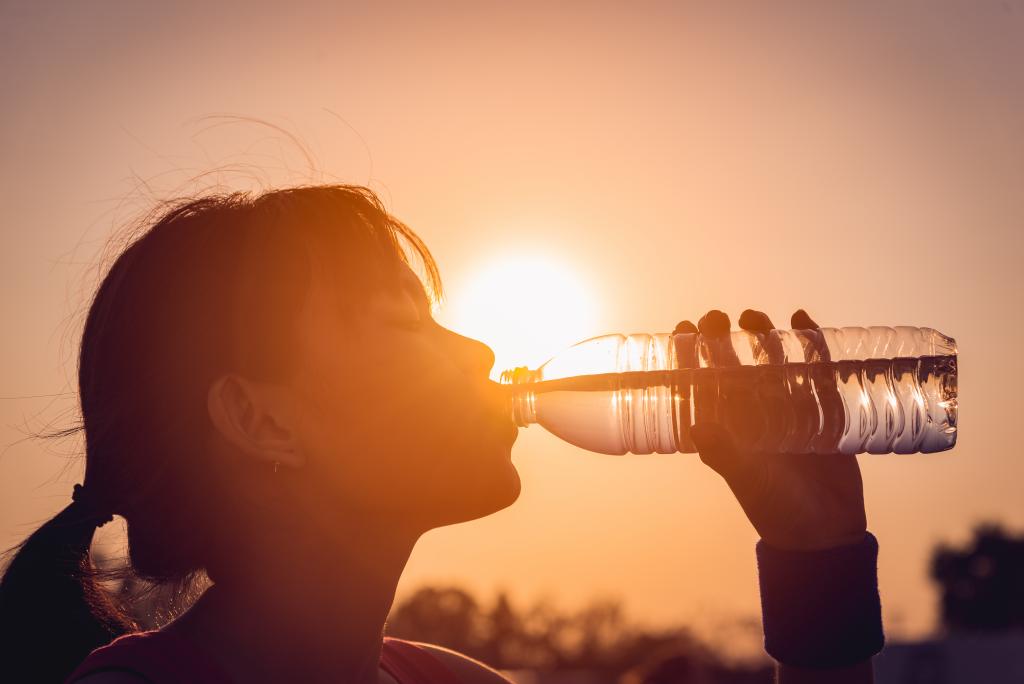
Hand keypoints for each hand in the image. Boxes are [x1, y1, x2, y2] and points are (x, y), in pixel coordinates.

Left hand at [675, 309, 866, 550]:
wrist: (826, 532)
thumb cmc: (776, 508)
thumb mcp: (748, 480)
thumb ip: (725, 454)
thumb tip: (697, 426)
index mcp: (727, 428)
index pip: (702, 383)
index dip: (689, 355)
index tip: (682, 328)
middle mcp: (753, 414)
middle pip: (734, 364)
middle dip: (723, 338)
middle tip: (716, 316)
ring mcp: (788, 408)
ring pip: (771, 361)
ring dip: (762, 336)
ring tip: (753, 316)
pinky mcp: (823, 409)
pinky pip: (815, 369)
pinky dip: (811, 344)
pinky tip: (802, 320)